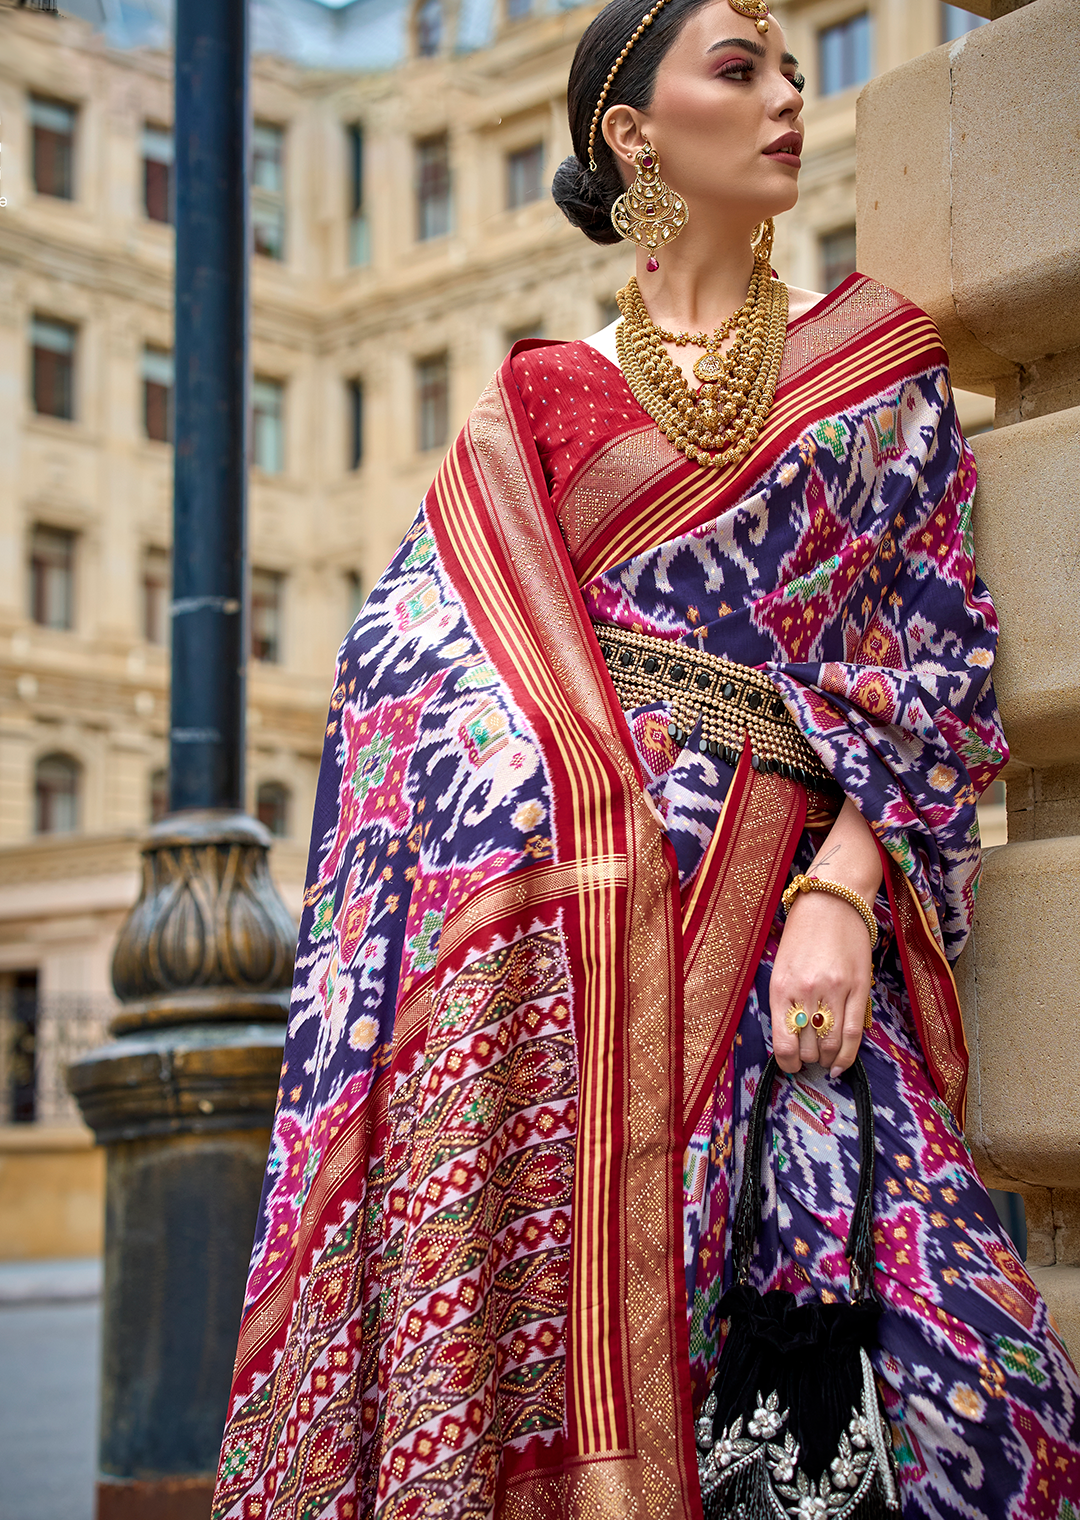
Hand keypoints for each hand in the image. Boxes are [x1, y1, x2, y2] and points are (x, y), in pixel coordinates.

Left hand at [769, 799, 881, 1078]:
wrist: (832, 901)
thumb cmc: (801, 933)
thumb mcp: (781, 966)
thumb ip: (784, 1001)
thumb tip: (791, 1038)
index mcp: (781, 986)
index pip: (783, 1041)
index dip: (786, 1063)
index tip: (789, 1067)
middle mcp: (807, 991)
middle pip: (808, 1047)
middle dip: (807, 1060)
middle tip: (808, 1060)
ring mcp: (835, 991)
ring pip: (831, 1044)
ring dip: (826, 1059)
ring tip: (824, 1059)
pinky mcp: (860, 988)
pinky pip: (853, 1033)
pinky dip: (846, 1056)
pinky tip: (841, 1065)